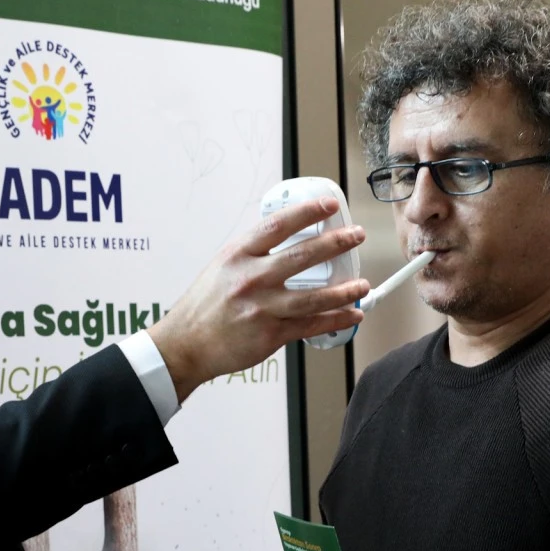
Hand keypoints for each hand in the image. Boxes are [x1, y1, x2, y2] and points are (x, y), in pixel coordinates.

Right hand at [149, 198, 369, 401]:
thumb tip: (286, 240)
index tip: (329, 205)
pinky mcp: (270, 335)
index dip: (307, 212)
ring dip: (344, 291)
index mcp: (238, 256)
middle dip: (336, 243)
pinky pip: (310, 325)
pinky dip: (335, 319)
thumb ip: (253, 254)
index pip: (278, 226)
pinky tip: (352, 314)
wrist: (186, 345)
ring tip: (363, 285)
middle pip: (302, 257)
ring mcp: (262, 308)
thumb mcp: (222, 267)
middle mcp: (251, 279)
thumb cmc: (204, 306)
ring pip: (313, 297)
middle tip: (356, 236)